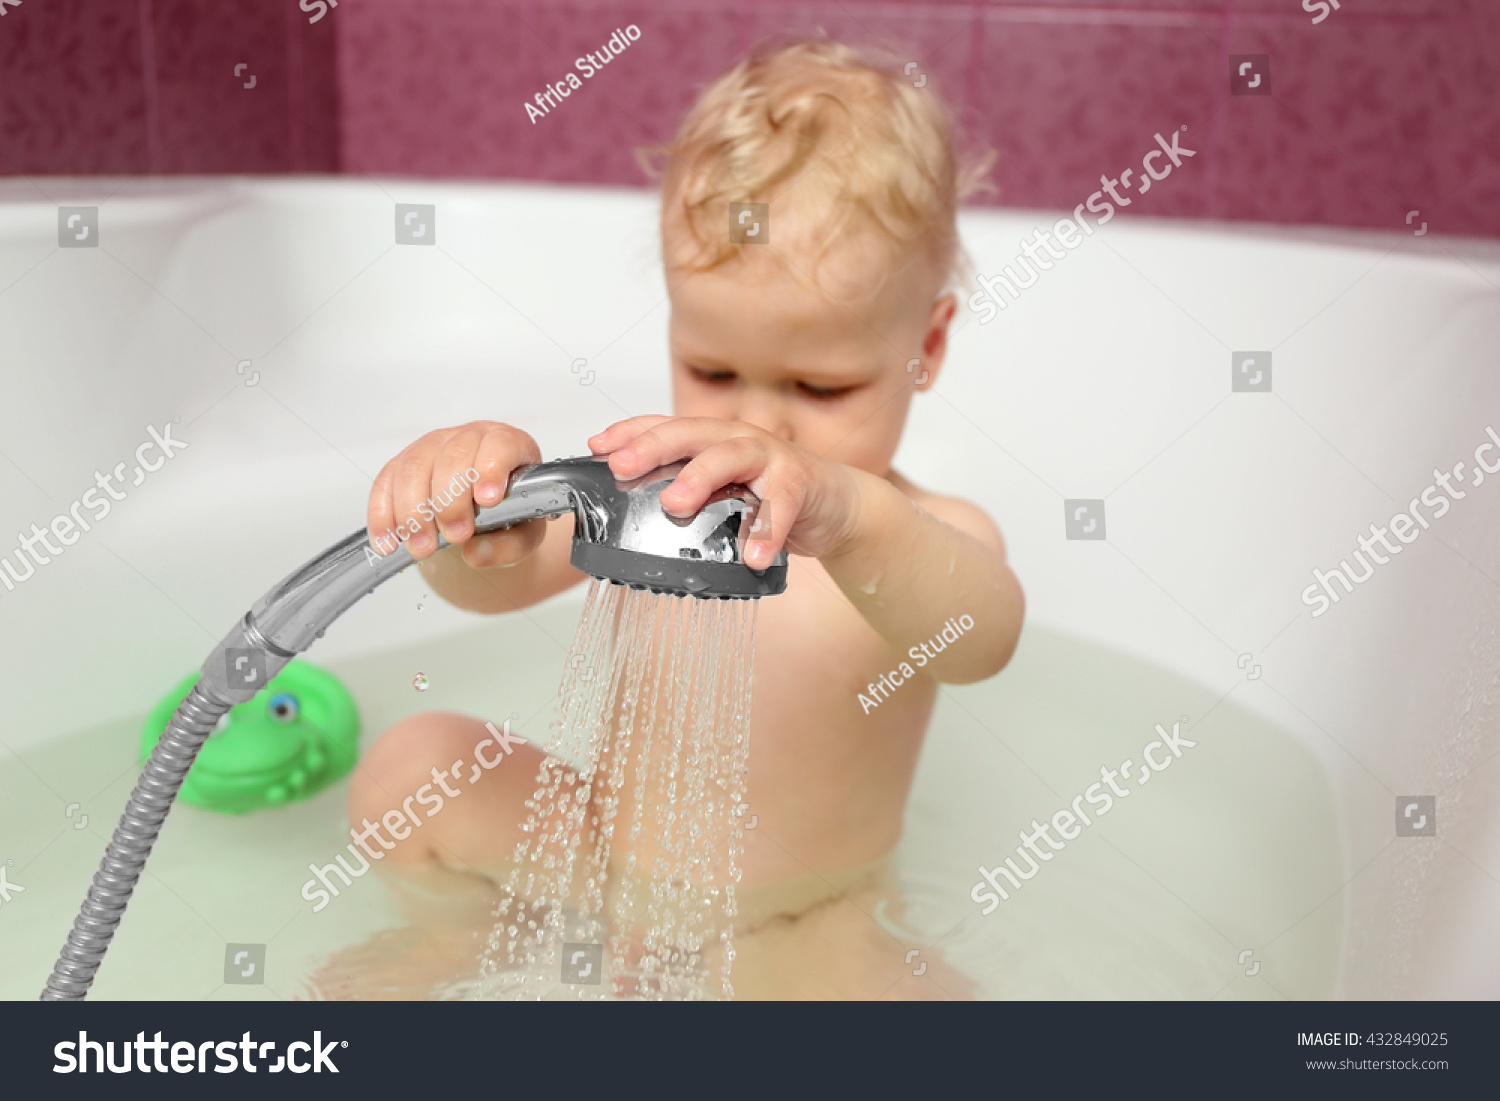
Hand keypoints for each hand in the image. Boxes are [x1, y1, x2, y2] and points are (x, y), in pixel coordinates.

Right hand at [367, 422, 544, 567]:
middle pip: (452, 457)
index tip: (488, 500)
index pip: (500, 445)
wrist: (487, 514)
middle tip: (456, 537)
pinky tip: (388, 542)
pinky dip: (383, 514)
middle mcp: (469, 438)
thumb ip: (511, 546)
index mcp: (507, 445)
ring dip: (414, 511)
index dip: (491, 469)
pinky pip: (385, 483)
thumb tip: (477, 553)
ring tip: (422, 548)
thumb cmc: (511, 514)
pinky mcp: (403, 464)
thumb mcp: (524, 534)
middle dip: (450, 501)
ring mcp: (433, 447)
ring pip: (413, 467)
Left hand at [587, 416, 860, 567]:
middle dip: (653, 448)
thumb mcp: (721, 492)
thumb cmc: (769, 497)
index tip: (597, 448)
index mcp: (711, 440)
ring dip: (700, 478)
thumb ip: (686, 491)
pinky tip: (753, 555)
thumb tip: (627, 509)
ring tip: (674, 505)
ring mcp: (770, 457)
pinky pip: (781, 505)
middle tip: (622, 469)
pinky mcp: (800, 483)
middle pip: (690, 433)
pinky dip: (767, 530)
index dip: (630, 432)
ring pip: (731, 457)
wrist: (834, 505)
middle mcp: (736, 440)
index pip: (664, 426)